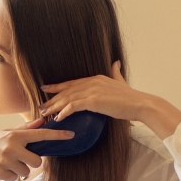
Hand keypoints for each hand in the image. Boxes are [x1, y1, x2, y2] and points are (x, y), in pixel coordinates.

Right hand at [0, 118, 74, 179]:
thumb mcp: (7, 132)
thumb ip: (25, 129)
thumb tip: (42, 120)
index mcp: (16, 135)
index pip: (41, 134)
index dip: (57, 135)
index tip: (71, 135)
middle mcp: (12, 146)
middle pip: (37, 161)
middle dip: (31, 162)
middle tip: (19, 158)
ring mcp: (6, 160)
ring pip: (26, 171)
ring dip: (19, 169)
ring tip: (7, 162)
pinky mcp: (1, 172)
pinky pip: (15, 178)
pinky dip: (10, 175)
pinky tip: (0, 168)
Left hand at [38, 61, 180, 138]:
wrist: (140, 104)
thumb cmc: (131, 97)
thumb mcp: (121, 81)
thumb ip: (116, 72)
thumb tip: (116, 62)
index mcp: (96, 78)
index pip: (72, 82)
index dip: (57, 86)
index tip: (45, 88)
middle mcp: (92, 82)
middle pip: (67, 90)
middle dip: (52, 98)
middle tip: (40, 106)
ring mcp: (92, 91)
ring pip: (67, 98)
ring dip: (54, 107)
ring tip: (45, 113)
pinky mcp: (94, 101)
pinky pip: (74, 106)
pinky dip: (64, 112)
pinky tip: (58, 118)